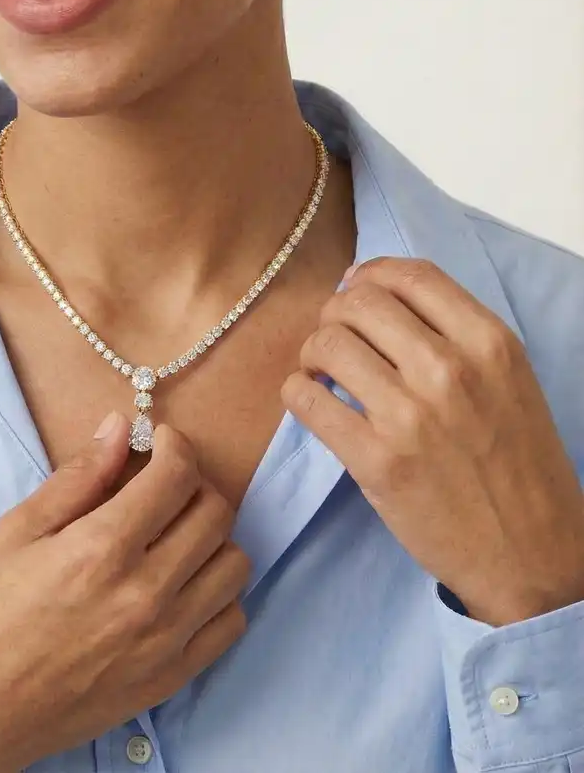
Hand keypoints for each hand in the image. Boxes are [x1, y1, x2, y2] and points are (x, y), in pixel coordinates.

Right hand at [0, 413, 248, 772]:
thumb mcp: (18, 530)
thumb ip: (78, 476)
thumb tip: (119, 427)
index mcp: (102, 548)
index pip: (177, 475)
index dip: (174, 444)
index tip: (160, 441)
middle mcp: (146, 593)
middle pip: (215, 513)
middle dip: (194, 483)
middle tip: (164, 484)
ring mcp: (166, 640)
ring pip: (234, 563)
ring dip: (211, 537)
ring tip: (175, 535)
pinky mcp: (172, 678)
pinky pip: (231, 621)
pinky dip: (217, 593)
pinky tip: (182, 585)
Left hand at [281, 257, 583, 626]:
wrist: (532, 555)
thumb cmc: (517, 464)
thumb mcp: (507, 380)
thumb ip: (452, 334)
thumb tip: (371, 292)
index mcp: (489, 342)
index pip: (408, 274)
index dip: (368, 274)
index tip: (354, 291)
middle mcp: (449, 369)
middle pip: (357, 302)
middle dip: (333, 314)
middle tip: (335, 340)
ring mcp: (410, 416)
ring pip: (325, 344)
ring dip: (312, 354)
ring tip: (322, 374)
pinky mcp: (375, 461)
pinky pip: (305, 398)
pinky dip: (297, 392)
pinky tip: (313, 402)